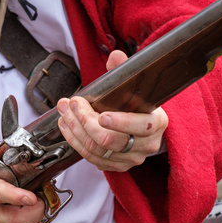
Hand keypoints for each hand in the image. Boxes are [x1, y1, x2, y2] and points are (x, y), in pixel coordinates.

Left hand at [57, 50, 168, 171]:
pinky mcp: (116, 167)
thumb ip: (123, 71)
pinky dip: (74, 141)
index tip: (100, 114)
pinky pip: (90, 158)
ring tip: (64, 112)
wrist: (143, 129)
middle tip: (73, 104)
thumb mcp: (135, 87)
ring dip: (75, 130)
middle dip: (85, 121)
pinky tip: (67, 126)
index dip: (119, 122)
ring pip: (96, 150)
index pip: (140, 126)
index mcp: (157, 123)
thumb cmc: (137, 105)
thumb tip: (115, 55)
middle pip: (110, 140)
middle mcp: (146, 145)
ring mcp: (131, 159)